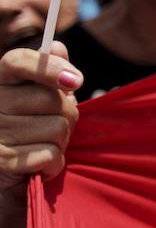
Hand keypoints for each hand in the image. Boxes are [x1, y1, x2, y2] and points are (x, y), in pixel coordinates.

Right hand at [0, 42, 80, 188]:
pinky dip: (55, 164)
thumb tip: (55, 46)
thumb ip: (50, 73)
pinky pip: (51, 154)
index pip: (18, 61)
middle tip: (54, 126)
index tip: (76, 80)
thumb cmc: (32, 134)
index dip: (50, 67)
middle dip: (67, 114)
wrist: (7, 182)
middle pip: (52, 99)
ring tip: (45, 146)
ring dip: (62, 142)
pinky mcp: (1, 160)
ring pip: (57, 128)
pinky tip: (42, 167)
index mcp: (0, 83)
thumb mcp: (43, 101)